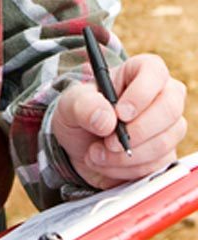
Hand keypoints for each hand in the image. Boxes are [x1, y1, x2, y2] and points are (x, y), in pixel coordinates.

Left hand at [53, 53, 186, 188]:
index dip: (141, 93)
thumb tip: (107, 119)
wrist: (80, 148)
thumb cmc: (80, 115)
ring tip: (96, 153)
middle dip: (137, 131)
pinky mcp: (166, 153)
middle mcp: (159, 97)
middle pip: (169, 109)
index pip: (154, 71)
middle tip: (108, 141)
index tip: (120, 113)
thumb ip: (83, 105)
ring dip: (126, 155)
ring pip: (164, 141)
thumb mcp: (69, 104)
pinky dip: (127, 168)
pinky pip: (157, 164)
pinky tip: (106, 162)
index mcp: (137, 72)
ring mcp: (167, 126)